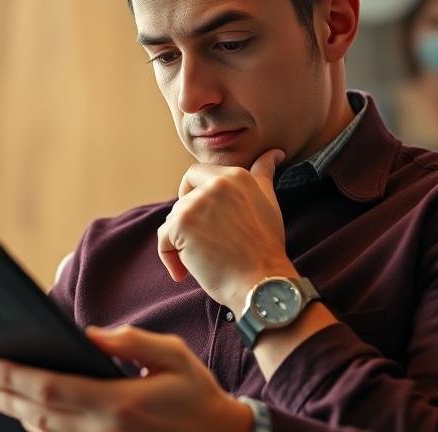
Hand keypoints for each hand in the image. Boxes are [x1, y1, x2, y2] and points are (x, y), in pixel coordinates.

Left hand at [0, 325, 252, 431]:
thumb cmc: (196, 393)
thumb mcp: (171, 355)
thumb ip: (128, 342)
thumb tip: (86, 335)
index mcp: (117, 402)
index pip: (49, 389)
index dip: (12, 377)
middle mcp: (103, 431)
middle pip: (37, 414)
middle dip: (4, 393)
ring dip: (17, 413)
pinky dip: (42, 430)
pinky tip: (30, 416)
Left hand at [157, 148, 294, 311]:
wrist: (261, 283)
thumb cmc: (265, 248)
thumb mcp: (268, 202)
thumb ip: (263, 175)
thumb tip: (273, 153)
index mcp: (237, 175)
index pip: (198, 173)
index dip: (196, 195)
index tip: (207, 218)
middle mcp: (217, 183)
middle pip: (184, 194)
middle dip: (188, 218)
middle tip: (206, 241)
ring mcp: (197, 202)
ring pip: (174, 218)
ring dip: (183, 241)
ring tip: (205, 260)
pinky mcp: (181, 224)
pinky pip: (164, 239)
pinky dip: (170, 258)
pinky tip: (185, 272)